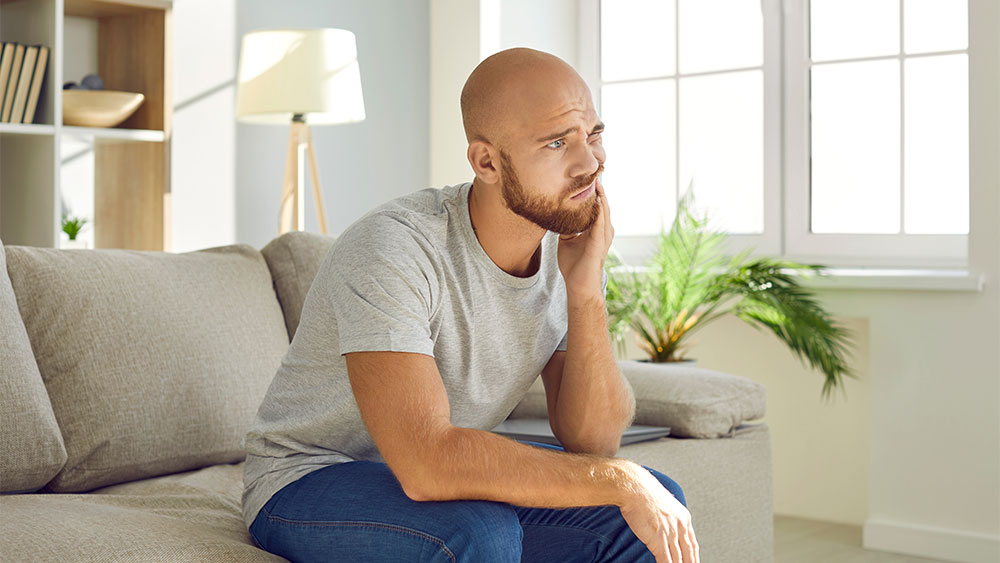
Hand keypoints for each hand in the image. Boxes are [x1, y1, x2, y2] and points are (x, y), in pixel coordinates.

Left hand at [557, 178, 613, 299]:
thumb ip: (567, 227)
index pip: (597, 206)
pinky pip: (600, 223)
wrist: (578, 285)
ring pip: (604, 211)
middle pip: (603, 205)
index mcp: (596, 229)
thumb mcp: (566, 240)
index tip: (588, 177)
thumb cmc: (574, 265)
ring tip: (597, 181)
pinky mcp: (599, 243)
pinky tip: (596, 199)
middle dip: (600, 189)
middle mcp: (603, 231)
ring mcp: (603, 236)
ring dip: (601, 196)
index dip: (594, 192)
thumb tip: (557, 214)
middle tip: (596, 172)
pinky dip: (599, 211)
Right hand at [619, 464, 700, 562]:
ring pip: (678, 559)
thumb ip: (667, 517)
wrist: (634, 487)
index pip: (693, 544)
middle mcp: (680, 526)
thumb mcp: (662, 504)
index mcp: (683, 518)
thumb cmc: (643, 492)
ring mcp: (670, 533)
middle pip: (688, 554)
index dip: (694, 557)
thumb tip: (663, 527)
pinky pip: (665, 560)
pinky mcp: (658, 538)